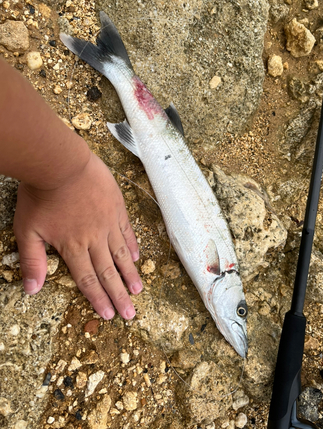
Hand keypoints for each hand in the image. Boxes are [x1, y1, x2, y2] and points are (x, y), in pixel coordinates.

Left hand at [13, 152, 141, 319]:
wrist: (61, 164)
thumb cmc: (40, 196)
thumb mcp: (27, 230)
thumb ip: (32, 260)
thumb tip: (32, 290)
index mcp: (73, 247)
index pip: (88, 279)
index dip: (98, 298)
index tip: (108, 314)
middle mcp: (94, 239)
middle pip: (108, 272)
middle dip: (119, 295)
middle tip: (130, 313)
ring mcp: (108, 223)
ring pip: (121, 254)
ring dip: (129, 274)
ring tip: (138, 290)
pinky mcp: (116, 207)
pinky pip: (127, 231)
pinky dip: (132, 246)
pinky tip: (136, 257)